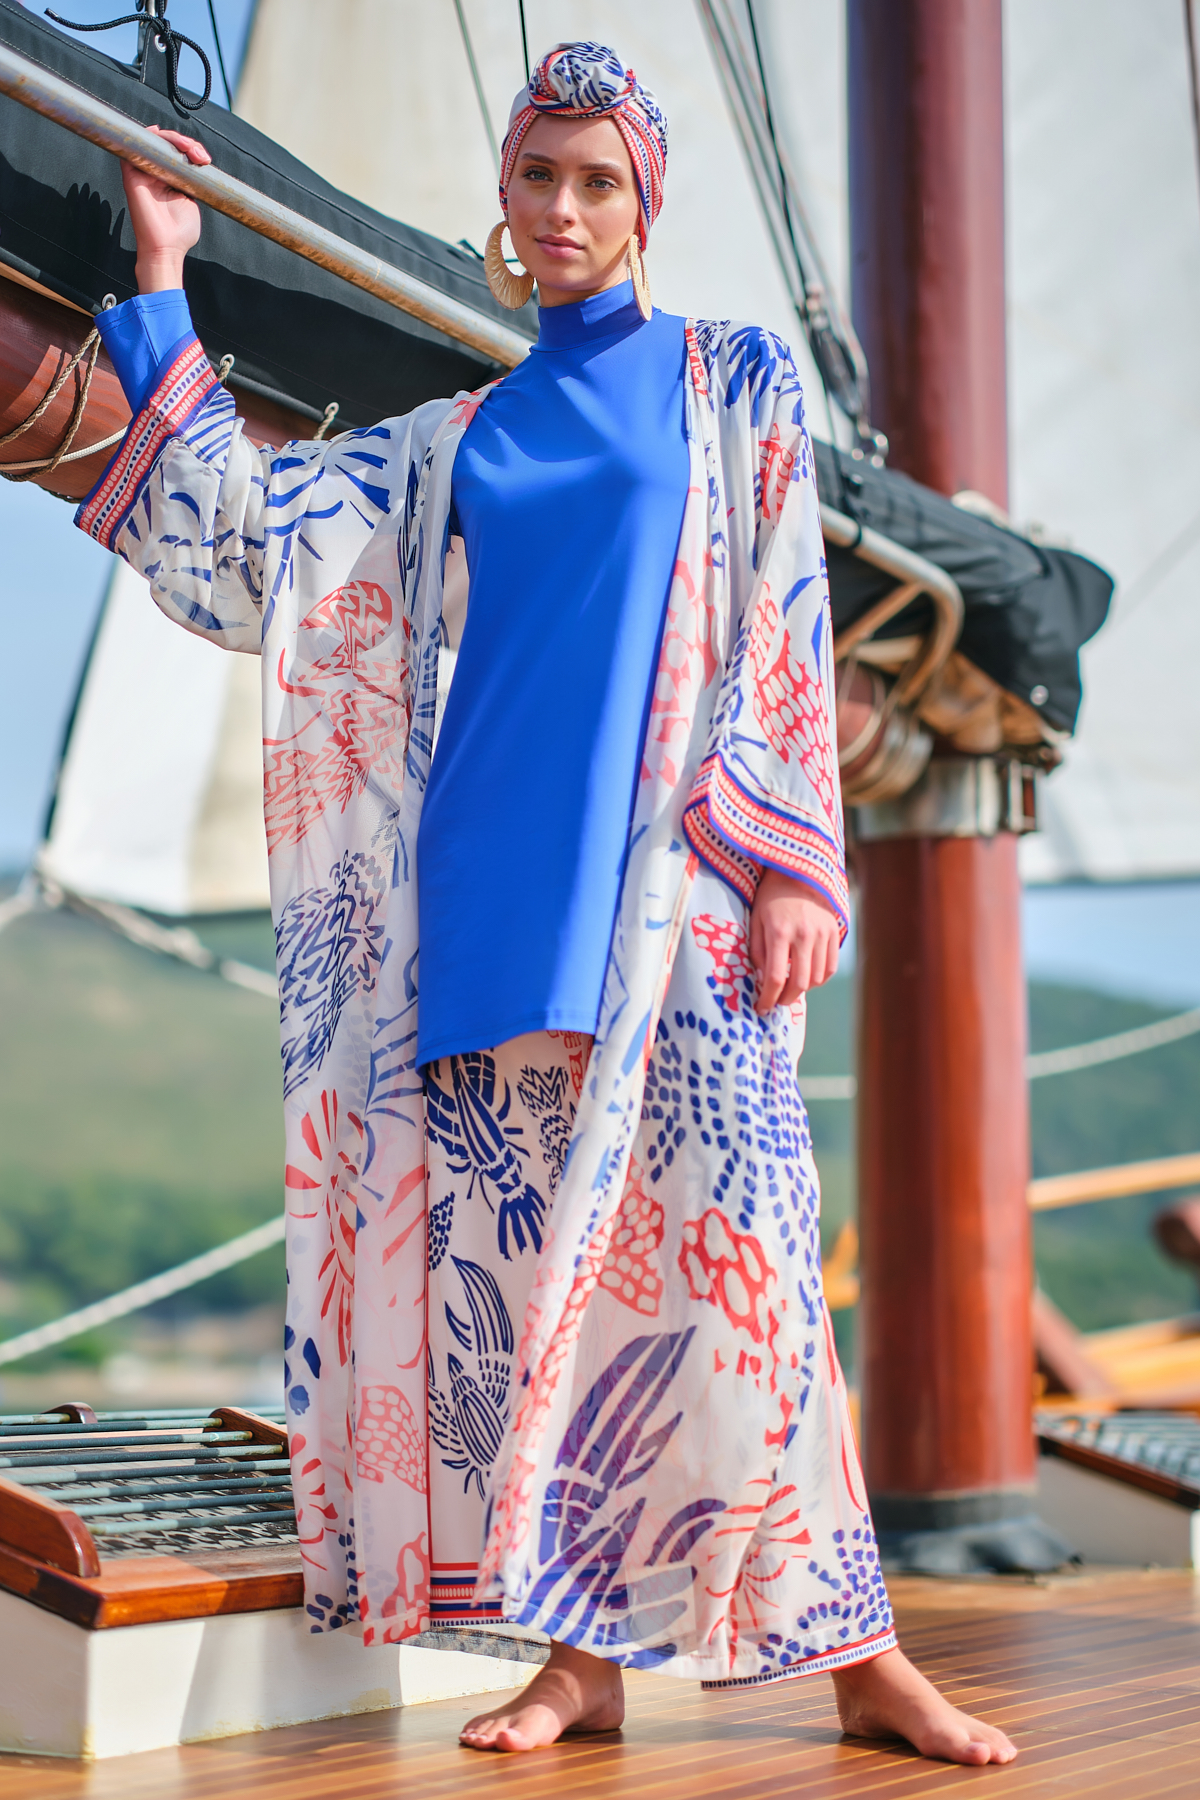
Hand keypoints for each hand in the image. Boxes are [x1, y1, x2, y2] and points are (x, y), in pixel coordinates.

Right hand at [122, 126, 210, 292]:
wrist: (166, 248)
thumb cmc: (179, 233)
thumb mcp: (192, 202)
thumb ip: (192, 183)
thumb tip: (198, 167)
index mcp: (168, 179)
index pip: (177, 153)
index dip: (191, 149)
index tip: (205, 161)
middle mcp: (154, 173)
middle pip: (167, 143)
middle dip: (187, 143)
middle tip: (200, 157)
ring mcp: (142, 171)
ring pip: (154, 140)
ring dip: (173, 138)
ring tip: (189, 149)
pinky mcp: (132, 173)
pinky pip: (137, 144)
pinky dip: (152, 137)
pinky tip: (165, 138)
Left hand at [748, 869, 840, 1012]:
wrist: (800, 871)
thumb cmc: (771, 897)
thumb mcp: (756, 920)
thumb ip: (758, 951)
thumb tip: (764, 981)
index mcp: (779, 932)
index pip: (776, 977)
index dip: (768, 998)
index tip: (762, 1008)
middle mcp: (803, 935)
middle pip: (799, 983)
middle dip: (785, 999)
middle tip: (776, 1002)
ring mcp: (822, 934)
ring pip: (817, 979)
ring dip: (803, 990)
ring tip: (790, 987)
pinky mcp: (834, 932)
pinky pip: (830, 967)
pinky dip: (819, 979)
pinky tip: (807, 977)